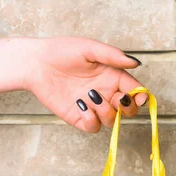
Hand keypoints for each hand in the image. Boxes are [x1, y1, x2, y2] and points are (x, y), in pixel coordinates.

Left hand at [22, 37, 146, 132]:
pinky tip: (81, 106)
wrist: (35, 63)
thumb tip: (135, 63)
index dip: (141, 95)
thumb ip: (112, 56)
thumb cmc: (61, 51)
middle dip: (128, 108)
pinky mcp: (79, 117)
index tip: (139, 97)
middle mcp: (105, 92)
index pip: (134, 89)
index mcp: (112, 76)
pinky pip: (93, 127)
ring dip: (106, 112)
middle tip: (118, 100)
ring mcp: (93, 106)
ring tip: (90, 96)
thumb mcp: (89, 48)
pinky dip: (91, 120)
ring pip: (112, 120)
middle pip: (128, 109)